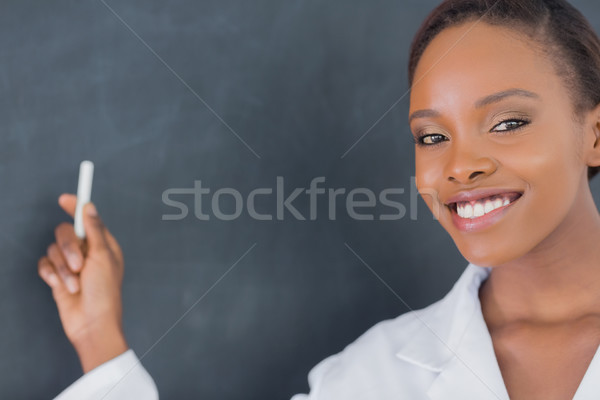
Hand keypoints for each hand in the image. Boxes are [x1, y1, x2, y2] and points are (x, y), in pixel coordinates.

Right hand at [38, 194, 127, 372]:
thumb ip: (94, 230)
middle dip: (69, 248)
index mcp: (103, 244)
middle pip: (66, 232)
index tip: (65, 198)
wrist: (91, 324)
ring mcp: (71, 264)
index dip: (76, 207)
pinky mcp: (57, 276)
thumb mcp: (102, 257)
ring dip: (63, 268)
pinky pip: (45, 264)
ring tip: (75, 284)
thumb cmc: (104, 292)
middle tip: (79, 264)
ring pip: (54, 249)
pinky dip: (52, 275)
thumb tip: (88, 206)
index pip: (87, 219)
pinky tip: (62, 287)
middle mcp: (87, 251)